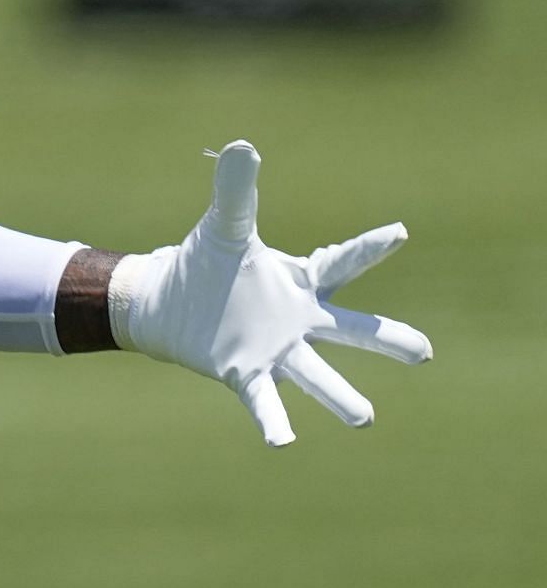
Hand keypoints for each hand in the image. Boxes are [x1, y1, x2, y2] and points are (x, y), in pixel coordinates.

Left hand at [109, 141, 430, 446]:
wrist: (163, 301)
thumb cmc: (203, 265)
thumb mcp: (223, 226)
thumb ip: (235, 191)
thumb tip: (242, 144)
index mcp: (300, 280)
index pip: (341, 261)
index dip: (368, 247)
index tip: (399, 230)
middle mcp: (298, 319)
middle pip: (352, 328)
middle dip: (387, 338)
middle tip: (424, 352)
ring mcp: (275, 349)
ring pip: (317, 374)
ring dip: (341, 395)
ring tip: (365, 417)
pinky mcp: (244, 371)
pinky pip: (264, 400)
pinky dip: (274, 421)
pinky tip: (282, 443)